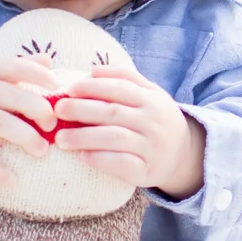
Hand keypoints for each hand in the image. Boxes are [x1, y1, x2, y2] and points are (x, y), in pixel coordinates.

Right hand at [0, 53, 60, 182]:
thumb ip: (17, 66)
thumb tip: (49, 61)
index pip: (15, 67)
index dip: (38, 75)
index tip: (57, 86)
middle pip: (12, 97)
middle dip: (37, 110)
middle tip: (53, 124)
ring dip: (25, 137)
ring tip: (41, 150)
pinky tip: (12, 181)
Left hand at [50, 64, 205, 197]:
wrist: (184, 154)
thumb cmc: (157, 119)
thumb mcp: (150, 93)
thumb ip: (125, 78)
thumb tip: (93, 70)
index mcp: (150, 99)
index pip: (119, 88)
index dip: (92, 87)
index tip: (69, 89)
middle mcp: (152, 121)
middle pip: (112, 112)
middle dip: (81, 110)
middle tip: (57, 110)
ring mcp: (150, 146)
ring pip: (114, 138)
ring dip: (84, 137)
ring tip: (60, 138)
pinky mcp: (146, 170)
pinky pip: (121, 164)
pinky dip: (100, 159)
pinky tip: (82, 156)